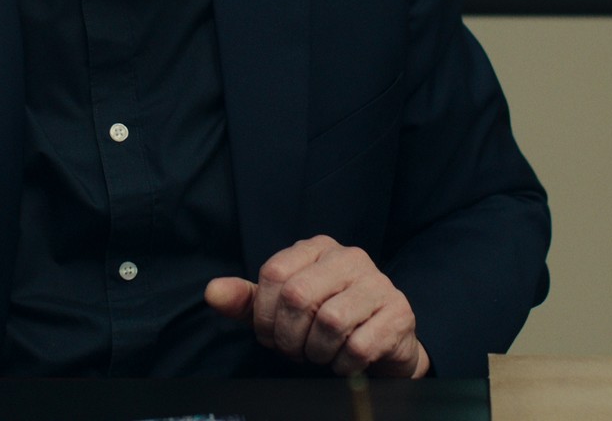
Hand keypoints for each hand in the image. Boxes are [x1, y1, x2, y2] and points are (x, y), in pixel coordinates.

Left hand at [205, 235, 429, 377]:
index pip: (274, 273)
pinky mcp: (399, 312)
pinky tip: (344, 360)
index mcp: (317, 248)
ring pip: (330, 321)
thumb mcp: (280, 308)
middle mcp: (349, 257)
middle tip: (294, 350)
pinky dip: (343, 363)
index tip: (269, 335)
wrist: (384, 341)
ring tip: (319, 353)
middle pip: (298, 296)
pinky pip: (359, 346)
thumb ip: (246, 300)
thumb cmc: (325, 319)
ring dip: (316, 351)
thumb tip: (212, 292)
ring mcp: (378, 282)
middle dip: (288, 336)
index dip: (263, 314)